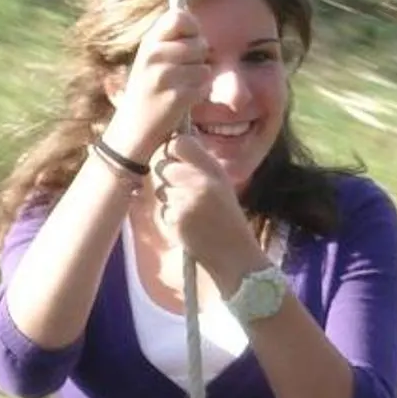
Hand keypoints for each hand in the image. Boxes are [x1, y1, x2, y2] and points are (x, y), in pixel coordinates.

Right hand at [105, 8, 209, 162]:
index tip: (191, 39)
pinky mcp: (176, 97)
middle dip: (199, 58)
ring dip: (198, 79)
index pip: (179, 16)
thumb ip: (168, 41)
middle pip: (199, 44)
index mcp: (147, 44)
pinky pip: (203, 87)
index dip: (192, 26)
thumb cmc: (147, 91)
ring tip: (180, 87)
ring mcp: (164, 77)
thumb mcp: (149, 60)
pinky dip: (198, 94)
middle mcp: (153, 56)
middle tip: (183, 72)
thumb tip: (195, 23)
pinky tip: (182, 100)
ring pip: (204, 67)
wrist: (132, 130)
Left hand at [149, 129, 254, 276]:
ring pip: (161, 190)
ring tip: (191, 214)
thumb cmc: (227, 220)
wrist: (235, 255)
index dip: (170, 150)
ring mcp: (188, 199)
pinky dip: (171, 219)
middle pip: (162, 165)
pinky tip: (190, 228)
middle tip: (182, 194)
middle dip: (166, 179)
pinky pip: (163, 211)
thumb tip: (172, 145)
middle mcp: (201, 180)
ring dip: (169, 201)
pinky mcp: (179, 218)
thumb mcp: (221, 185)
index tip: (173, 161)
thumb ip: (199, 166)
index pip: (179, 143)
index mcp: (214, 169)